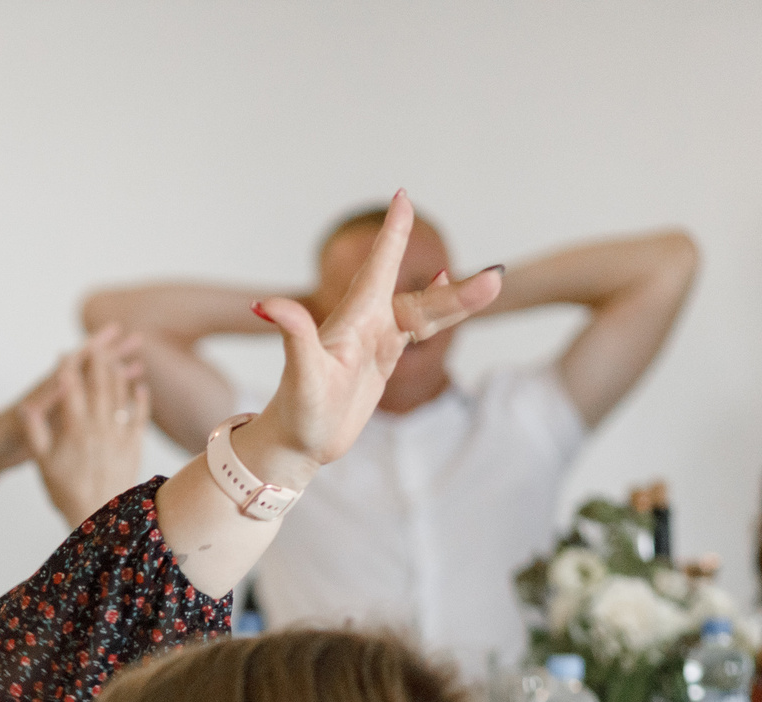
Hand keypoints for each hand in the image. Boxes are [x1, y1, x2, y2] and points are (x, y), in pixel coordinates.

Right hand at [18, 326, 150, 526]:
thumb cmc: (64, 490)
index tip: (63, 354)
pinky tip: (140, 387)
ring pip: (120, 396)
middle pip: (99, 386)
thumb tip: (24, 407)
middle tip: (97, 345)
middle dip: (98, 363)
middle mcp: (99, 427)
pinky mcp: (133, 445)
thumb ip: (35, 432)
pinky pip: (139, 416)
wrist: (97, 514)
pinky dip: (139, 400)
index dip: (67, 369)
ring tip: (118, 358)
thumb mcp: (42, 462)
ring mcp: (119, 435)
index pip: (70, 390)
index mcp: (74, 428)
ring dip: (118, 375)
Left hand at [246, 192, 501, 486]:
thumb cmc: (294, 413)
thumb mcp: (300, 376)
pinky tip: (445, 287)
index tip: (402, 196)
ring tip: (494, 281)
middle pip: (416, 300)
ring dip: (456, 299)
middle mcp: (364, 325)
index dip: (391, 236)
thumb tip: (266, 303)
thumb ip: (292, 336)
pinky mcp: (380, 359)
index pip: (376, 271)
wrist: (294, 444)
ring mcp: (374, 341)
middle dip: (455, 289)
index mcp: (351, 322)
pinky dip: (437, 309)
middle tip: (495, 275)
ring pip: (424, 312)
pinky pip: (415, 327)